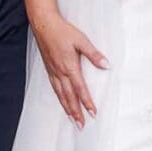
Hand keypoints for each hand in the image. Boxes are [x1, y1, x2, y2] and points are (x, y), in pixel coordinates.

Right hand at [32, 11, 106, 125]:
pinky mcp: (49, 70)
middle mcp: (60, 72)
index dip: (87, 102)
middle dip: (76, 112)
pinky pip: (54, 88)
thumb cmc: (63, 31)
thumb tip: (107, 65)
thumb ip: (94, 55)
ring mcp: (53, 72)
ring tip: (73, 119)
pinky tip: (62, 102)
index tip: (93, 113)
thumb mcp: (82, 40)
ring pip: (61, 95)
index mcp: (70, 67)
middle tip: (81, 125)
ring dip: (67, 108)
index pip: (80, 89)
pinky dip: (59, 98)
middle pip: (69, 97)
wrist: (44, 25)